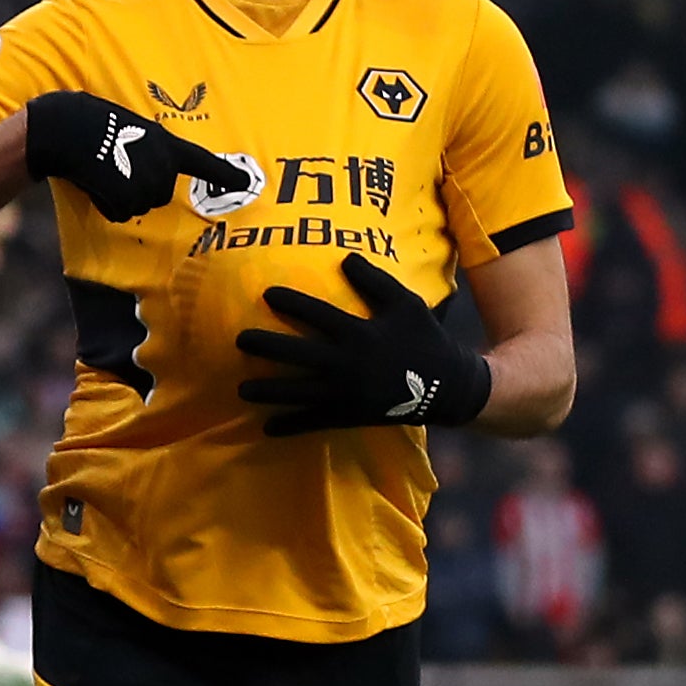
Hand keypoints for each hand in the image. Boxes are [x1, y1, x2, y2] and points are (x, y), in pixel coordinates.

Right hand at [21, 90, 249, 223]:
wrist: (65, 128)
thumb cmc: (92, 121)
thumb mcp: (131, 128)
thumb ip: (150, 149)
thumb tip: (147, 167)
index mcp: (167, 144)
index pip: (202, 162)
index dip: (225, 174)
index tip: (246, 183)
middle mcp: (163, 166)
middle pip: (159, 194)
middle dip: (138, 187)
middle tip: (115, 165)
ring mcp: (147, 184)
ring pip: (139, 205)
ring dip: (120, 195)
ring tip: (103, 169)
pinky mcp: (128, 199)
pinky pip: (120, 212)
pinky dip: (106, 203)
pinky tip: (95, 181)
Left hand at [233, 257, 494, 434]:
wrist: (445, 386)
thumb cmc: (424, 339)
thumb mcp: (406, 303)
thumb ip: (375, 282)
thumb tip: (346, 258)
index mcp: (359, 334)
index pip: (316, 315)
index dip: (290, 303)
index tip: (266, 294)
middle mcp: (346, 364)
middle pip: (297, 354)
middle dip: (266, 347)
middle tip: (240, 341)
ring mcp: (345, 393)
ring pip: (298, 392)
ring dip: (268, 392)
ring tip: (241, 390)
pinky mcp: (349, 415)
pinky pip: (314, 421)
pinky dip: (290, 425)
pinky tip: (267, 427)